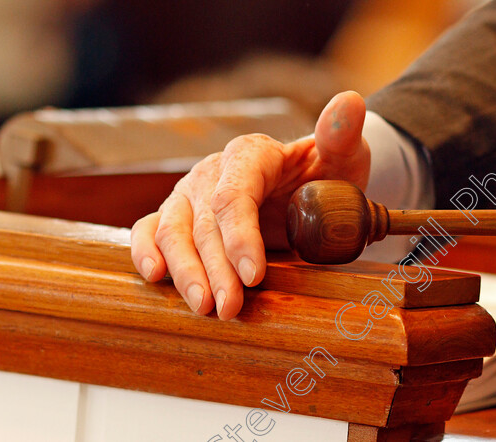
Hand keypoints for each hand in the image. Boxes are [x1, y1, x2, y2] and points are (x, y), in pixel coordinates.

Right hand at [131, 91, 369, 317]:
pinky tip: (154, 277)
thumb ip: (342, 134)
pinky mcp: (178, 215)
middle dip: (216, 269)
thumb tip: (349, 101)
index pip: (234, 196)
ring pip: (173, 230)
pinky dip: (146, 251)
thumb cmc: (327, 174)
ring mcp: (190, 194)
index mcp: (249, 154)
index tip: (254, 274)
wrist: (310, 188)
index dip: (240, 237)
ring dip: (185, 271)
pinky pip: (151, 230)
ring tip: (204, 307)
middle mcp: (212, 171)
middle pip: (203, 223)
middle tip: (229, 307)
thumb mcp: (343, 155)